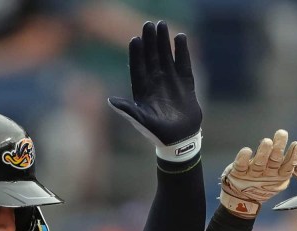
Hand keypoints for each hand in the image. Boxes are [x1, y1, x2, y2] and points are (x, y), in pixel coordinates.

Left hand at [108, 20, 201, 160]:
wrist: (179, 141)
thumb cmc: (157, 133)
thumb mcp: (141, 121)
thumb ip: (128, 110)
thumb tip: (110, 100)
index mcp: (142, 90)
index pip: (138, 67)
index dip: (136, 53)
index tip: (135, 39)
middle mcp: (155, 82)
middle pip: (151, 57)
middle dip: (150, 41)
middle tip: (149, 24)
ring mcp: (171, 81)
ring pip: (166, 57)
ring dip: (164, 42)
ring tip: (162, 25)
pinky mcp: (186, 83)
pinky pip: (183, 64)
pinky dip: (182, 51)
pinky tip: (180, 37)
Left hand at [219, 130, 296, 217]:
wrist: (242, 200)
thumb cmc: (264, 181)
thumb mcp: (282, 172)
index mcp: (279, 175)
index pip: (288, 165)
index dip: (292, 156)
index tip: (296, 144)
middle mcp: (267, 174)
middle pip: (274, 161)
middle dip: (278, 148)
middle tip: (281, 134)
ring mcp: (253, 174)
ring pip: (259, 163)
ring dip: (263, 152)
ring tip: (266, 141)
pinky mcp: (238, 173)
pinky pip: (241, 165)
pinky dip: (244, 158)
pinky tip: (247, 150)